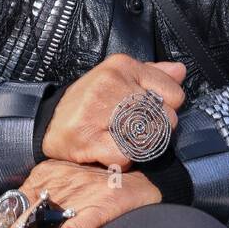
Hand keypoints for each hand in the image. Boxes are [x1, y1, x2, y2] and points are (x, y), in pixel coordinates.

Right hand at [41, 52, 185, 169]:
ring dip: (141, 147)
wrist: (48, 121)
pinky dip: (123, 160)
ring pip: (147, 138)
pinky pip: (125, 156)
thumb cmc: (89, 102)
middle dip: (156, 132)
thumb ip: (152, 75)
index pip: (172, 93)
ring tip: (126, 142)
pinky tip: (112, 153)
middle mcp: (109, 84)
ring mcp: (97, 111)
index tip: (152, 113)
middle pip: (163, 118)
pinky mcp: (88, 140)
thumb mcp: (119, 78)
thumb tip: (180, 71)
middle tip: (139, 133)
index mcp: (122, 67)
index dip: (167, 109)